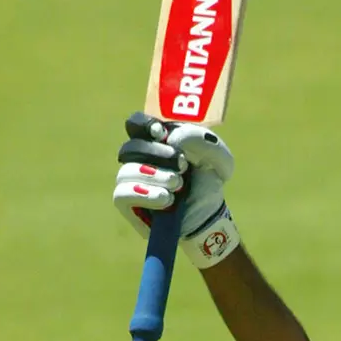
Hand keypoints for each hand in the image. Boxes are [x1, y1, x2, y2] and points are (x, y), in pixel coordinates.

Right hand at [112, 113, 240, 267]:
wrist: (209, 215)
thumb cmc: (208, 183)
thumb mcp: (218, 159)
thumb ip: (201, 140)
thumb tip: (171, 138)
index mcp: (157, 142)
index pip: (136, 124)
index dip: (143, 124)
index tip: (162, 133)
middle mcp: (140, 160)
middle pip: (131, 148)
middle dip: (156, 153)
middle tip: (182, 164)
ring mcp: (132, 182)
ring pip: (127, 171)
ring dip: (156, 176)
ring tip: (178, 185)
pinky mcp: (128, 204)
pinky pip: (122, 194)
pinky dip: (145, 194)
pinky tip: (166, 199)